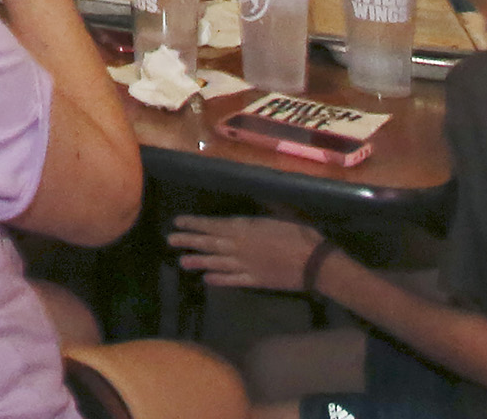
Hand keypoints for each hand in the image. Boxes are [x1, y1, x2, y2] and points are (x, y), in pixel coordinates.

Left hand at [168, 214, 326, 293]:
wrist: (316, 263)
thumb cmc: (300, 234)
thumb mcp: (278, 215)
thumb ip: (259, 213)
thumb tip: (248, 205)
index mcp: (244, 228)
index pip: (213, 225)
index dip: (194, 224)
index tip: (178, 222)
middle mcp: (239, 246)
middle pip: (209, 243)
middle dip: (188, 241)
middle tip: (170, 240)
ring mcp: (245, 265)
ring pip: (216, 263)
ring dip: (198, 261)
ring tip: (181, 261)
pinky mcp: (255, 280)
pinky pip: (232, 280)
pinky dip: (219, 280)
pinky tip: (207, 279)